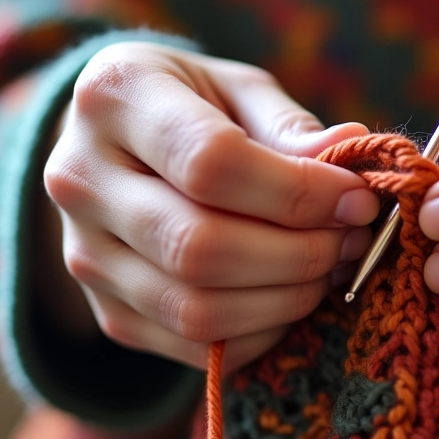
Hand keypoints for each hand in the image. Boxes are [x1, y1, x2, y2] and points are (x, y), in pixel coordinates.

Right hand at [43, 42, 378, 371]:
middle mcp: (81, 181)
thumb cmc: (195, 110)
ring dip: (287, 299)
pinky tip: (291, 296)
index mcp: (115, 99)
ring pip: (196, 310)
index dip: (298, 192)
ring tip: (331, 268)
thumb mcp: (239, 91)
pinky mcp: (110, 313)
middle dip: (299, 253)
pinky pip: (197, 347)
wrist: (124, 150)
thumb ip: (289, 126)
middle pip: (200, 246)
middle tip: (351, 240)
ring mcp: (87, 257)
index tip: (357, 199)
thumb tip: (351, 151)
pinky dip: (263, 333)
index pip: (210, 162)